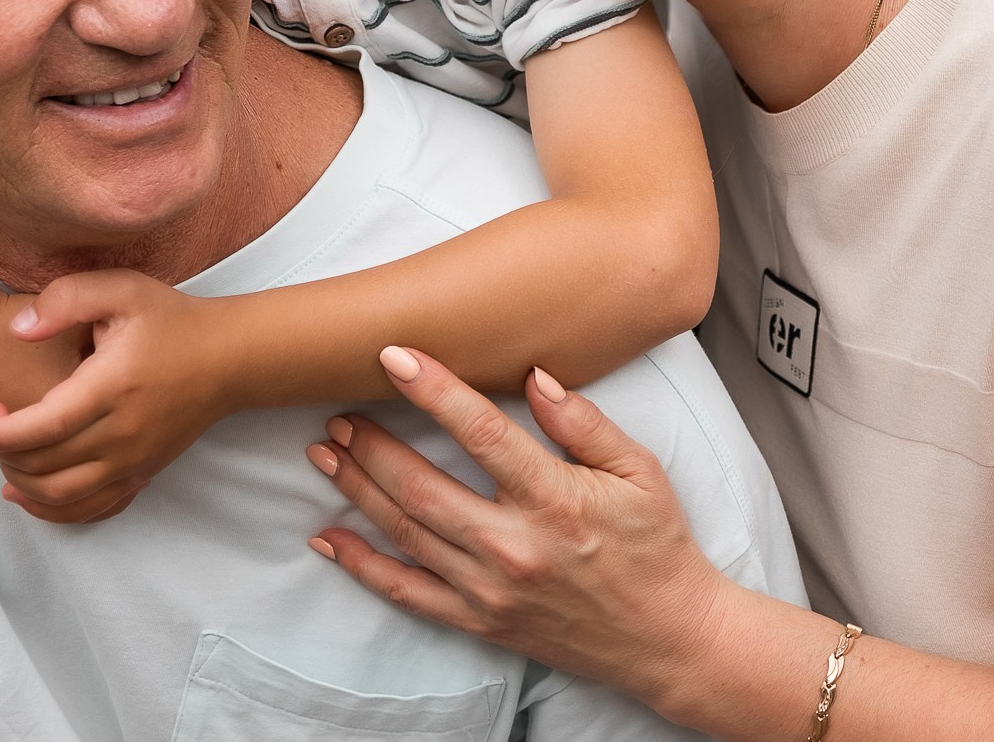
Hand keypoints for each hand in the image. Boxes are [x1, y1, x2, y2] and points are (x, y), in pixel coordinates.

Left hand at [0, 270, 234, 524]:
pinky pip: (90, 507)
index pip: (46, 424)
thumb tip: (17, 329)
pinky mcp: (143, 473)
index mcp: (114, 386)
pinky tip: (26, 494)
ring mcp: (136, 460)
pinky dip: (52, 508)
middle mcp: (124, 433)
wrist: (230, 359)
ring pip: (64, 494)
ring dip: (21, 483)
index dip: (1, 433)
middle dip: (2, 452)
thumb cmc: (172, 320)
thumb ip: (66, 300)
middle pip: (47, 464)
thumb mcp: (121, 289)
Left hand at [305, 347, 731, 703]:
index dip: (433, 391)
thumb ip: (584, 422)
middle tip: (338, 410)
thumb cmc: (657, 545)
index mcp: (556, 500)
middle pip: (423, 487)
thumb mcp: (640, 471)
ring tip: (324, 453)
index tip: (393, 356)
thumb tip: (535, 376)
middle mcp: (515, 547)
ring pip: (406, 534)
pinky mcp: (481, 623)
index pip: (481, 433)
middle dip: (372, 445)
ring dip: (357, 490)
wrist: (669, 637)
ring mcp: (491, 590)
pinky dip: (363, 566)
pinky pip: (409, 594)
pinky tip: (329, 538)